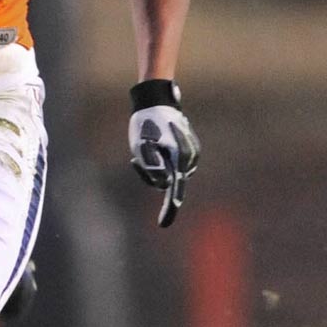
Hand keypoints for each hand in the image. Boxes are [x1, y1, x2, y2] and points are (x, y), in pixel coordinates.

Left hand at [128, 81, 200, 227]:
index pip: (174, 189)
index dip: (169, 208)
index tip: (163, 225)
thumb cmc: (147, 123)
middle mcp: (190, 158)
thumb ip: (152, 167)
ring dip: (154, 167)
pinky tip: (152, 146)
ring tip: (145, 147)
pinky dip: (160, 161)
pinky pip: (172, 166)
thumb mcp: (142, 146)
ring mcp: (191, 155)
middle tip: (136, 158)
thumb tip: (163, 184)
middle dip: (151, 175)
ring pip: (169, 174)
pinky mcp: (187, 152)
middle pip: (168, 182)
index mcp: (180, 158)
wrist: (157, 102)